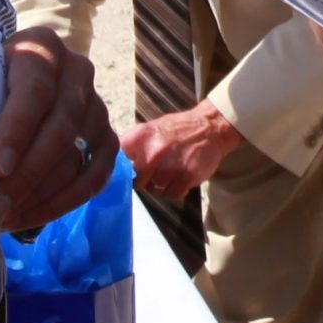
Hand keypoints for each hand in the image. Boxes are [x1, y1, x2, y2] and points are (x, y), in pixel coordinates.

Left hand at [0, 26, 115, 231]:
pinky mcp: (107, 137)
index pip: (34, 89)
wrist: (21, 74)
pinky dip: (64, 203)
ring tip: (5, 220)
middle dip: (26, 175)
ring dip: (41, 195)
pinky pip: (95, 177)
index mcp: (42, 47)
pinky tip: (31, 218)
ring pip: (78, 156)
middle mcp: (77, 72)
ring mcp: (97, 105)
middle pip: (60, 127)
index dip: (17, 129)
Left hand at [121, 100, 244, 199]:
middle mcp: (153, 152)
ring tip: (171, 170)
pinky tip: (181, 177)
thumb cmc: (177, 129)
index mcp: (140, 137)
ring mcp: (170, 166)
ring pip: (154, 190)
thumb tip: (112, 162)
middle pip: (136, 181)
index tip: (124, 173)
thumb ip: (132, 145)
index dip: (119, 171)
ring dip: (161, 185)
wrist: (210, 127)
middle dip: (144, 179)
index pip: (117, 161)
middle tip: (155, 171)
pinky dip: (176, 189)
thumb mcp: (150, 129)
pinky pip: (172, 195)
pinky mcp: (186, 177)